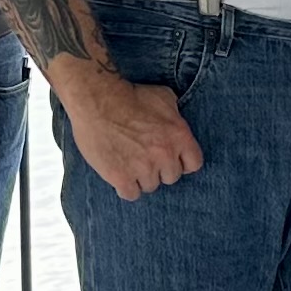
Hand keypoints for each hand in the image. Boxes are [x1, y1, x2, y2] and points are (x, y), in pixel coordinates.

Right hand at [53, 62, 203, 200]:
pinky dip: (126, 187)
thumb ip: (176, 115)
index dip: (182, 162)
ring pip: (150, 186)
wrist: (97, 101)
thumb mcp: (164, 97)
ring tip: (130, 164)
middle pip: (171, 177)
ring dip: (142, 178)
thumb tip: (178, 119)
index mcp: (179, 136)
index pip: (194, 164)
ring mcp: (143, 168)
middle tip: (146, 158)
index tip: (171, 158)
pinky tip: (121, 176)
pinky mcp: (121, 177)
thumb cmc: (130, 95)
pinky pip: (131, 194)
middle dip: (160, 169)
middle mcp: (164, 155)